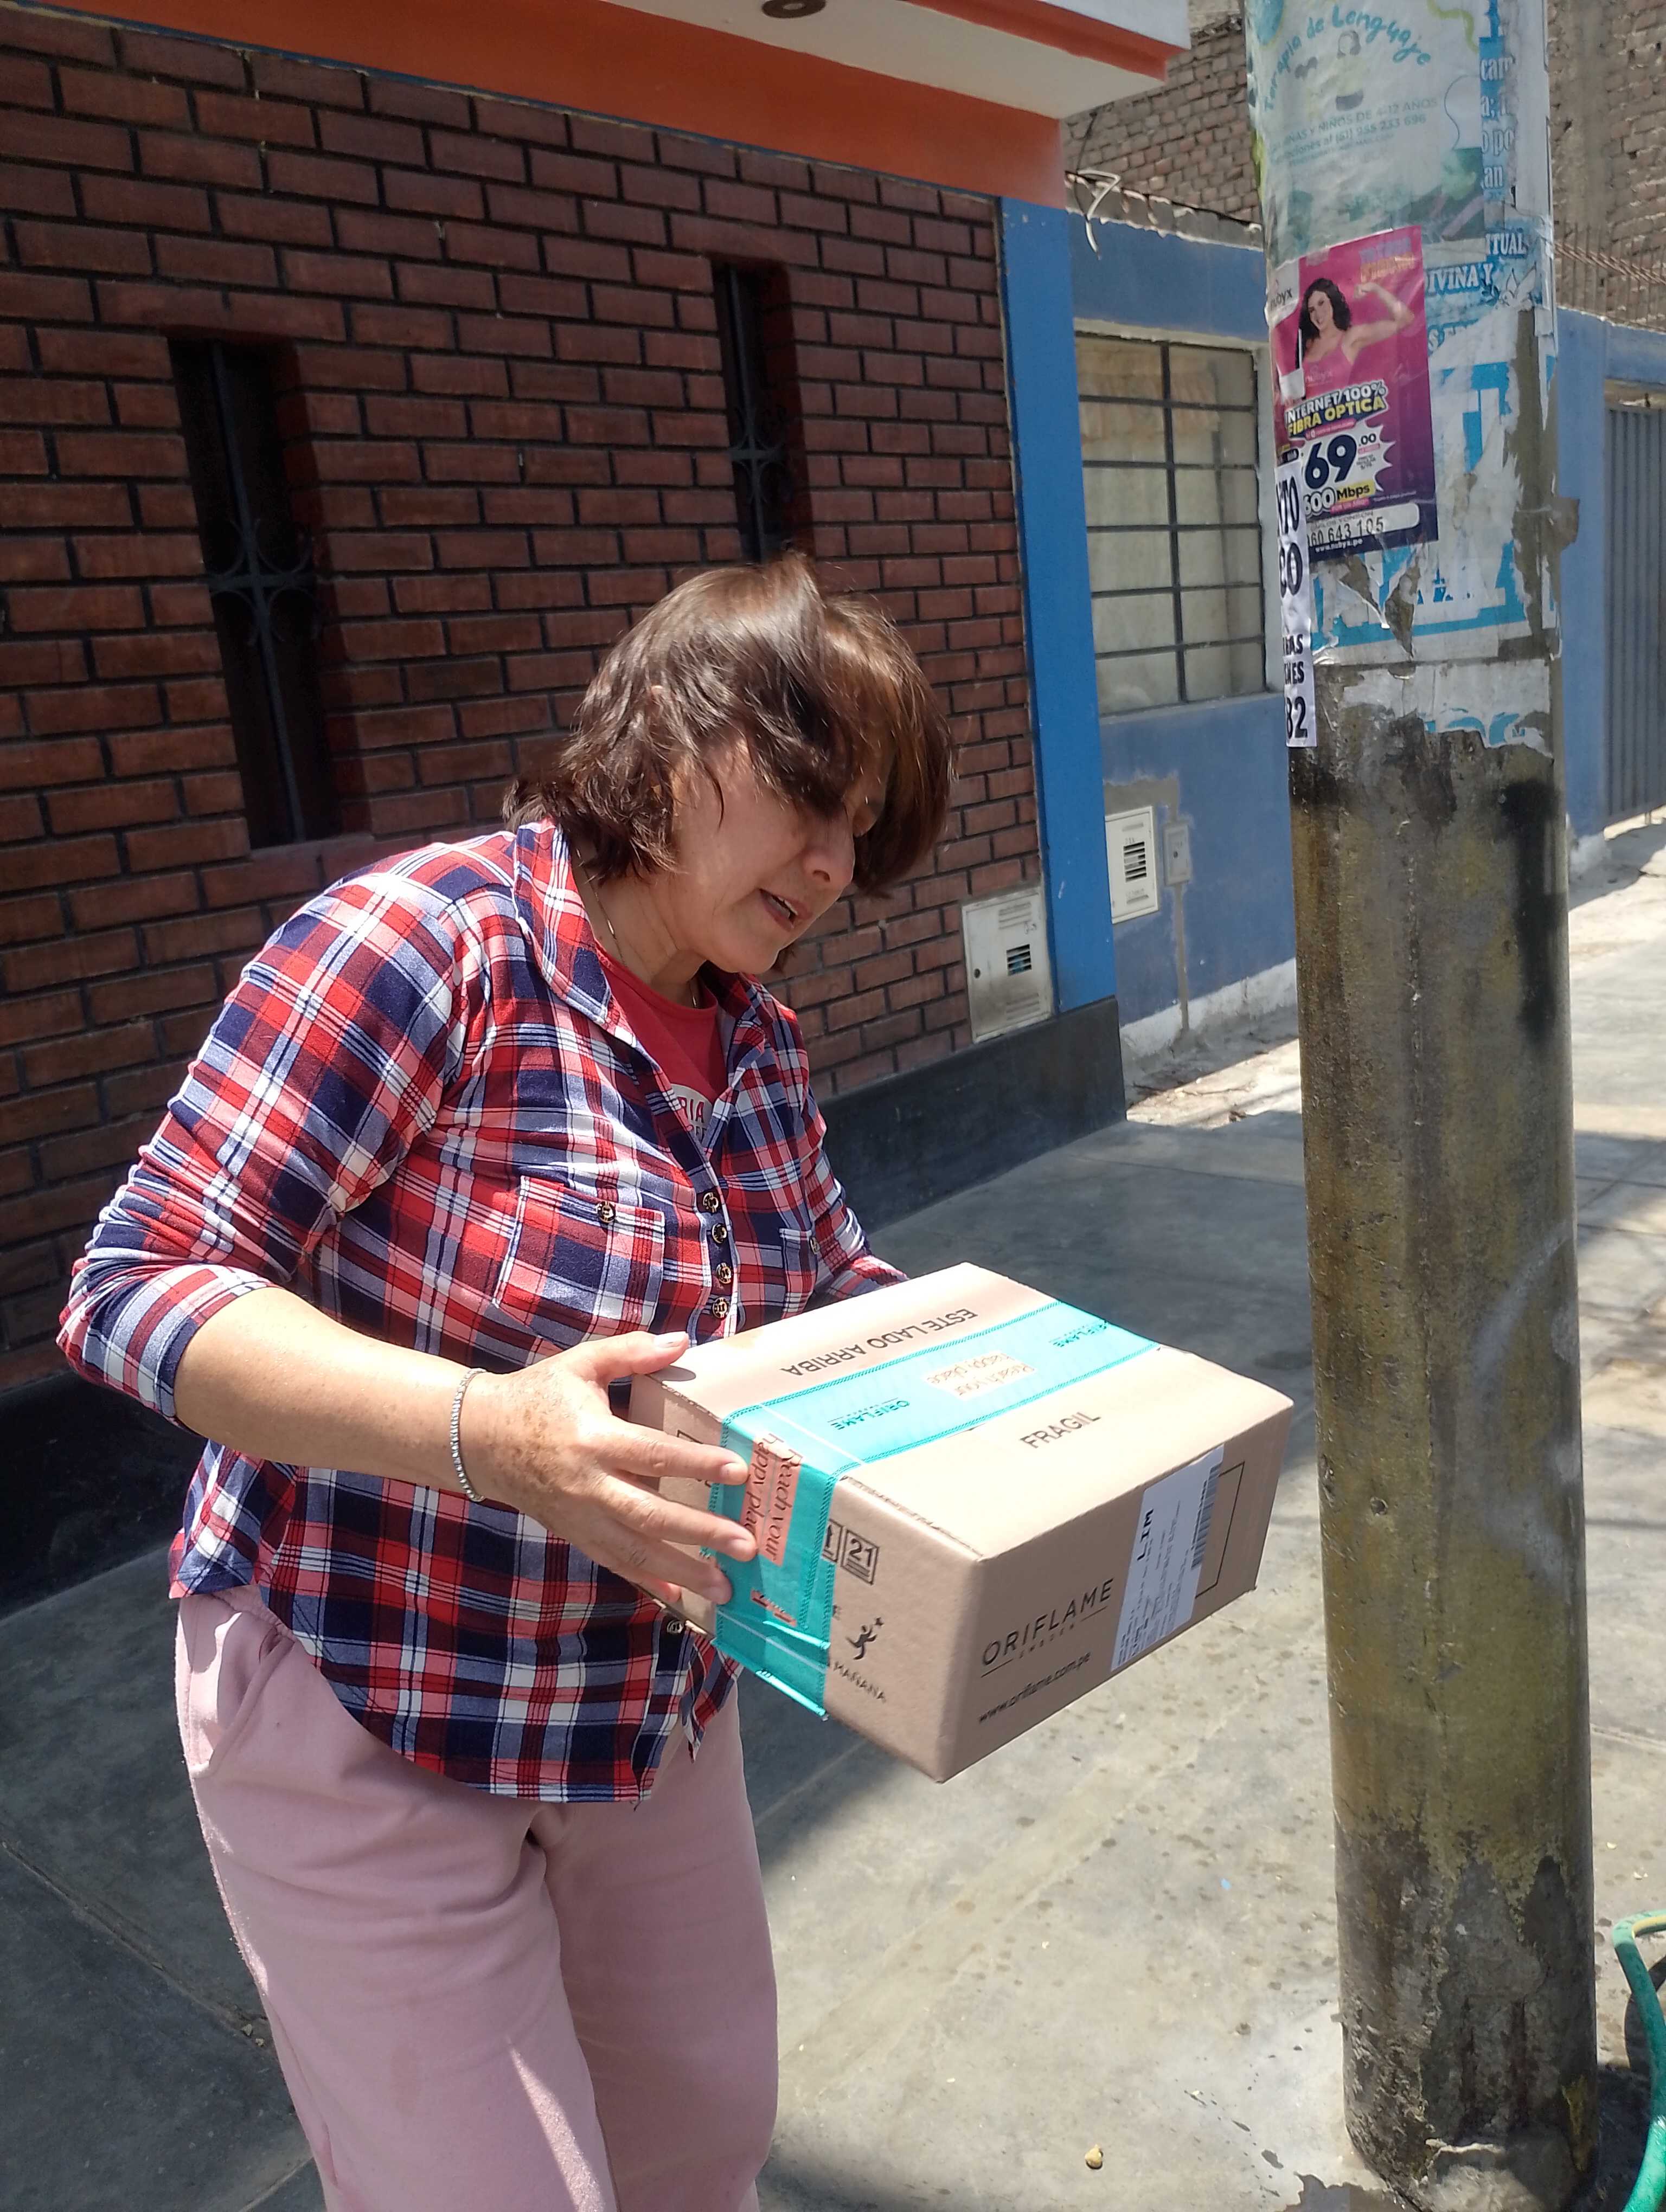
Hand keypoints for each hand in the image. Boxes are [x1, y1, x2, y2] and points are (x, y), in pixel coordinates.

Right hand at [461, 1331, 755, 1609]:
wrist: (479, 1439)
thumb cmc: (537, 1395)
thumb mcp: (581, 1364)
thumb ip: (631, 1351)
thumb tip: (682, 1340)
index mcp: (593, 1439)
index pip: (652, 1454)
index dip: (697, 1464)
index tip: (739, 1471)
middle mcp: (587, 1486)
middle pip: (650, 1515)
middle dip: (701, 1533)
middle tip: (746, 1544)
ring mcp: (580, 1517)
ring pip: (635, 1552)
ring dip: (683, 1571)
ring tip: (726, 1586)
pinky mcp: (574, 1534)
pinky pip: (614, 1563)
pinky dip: (648, 1582)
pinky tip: (682, 1597)